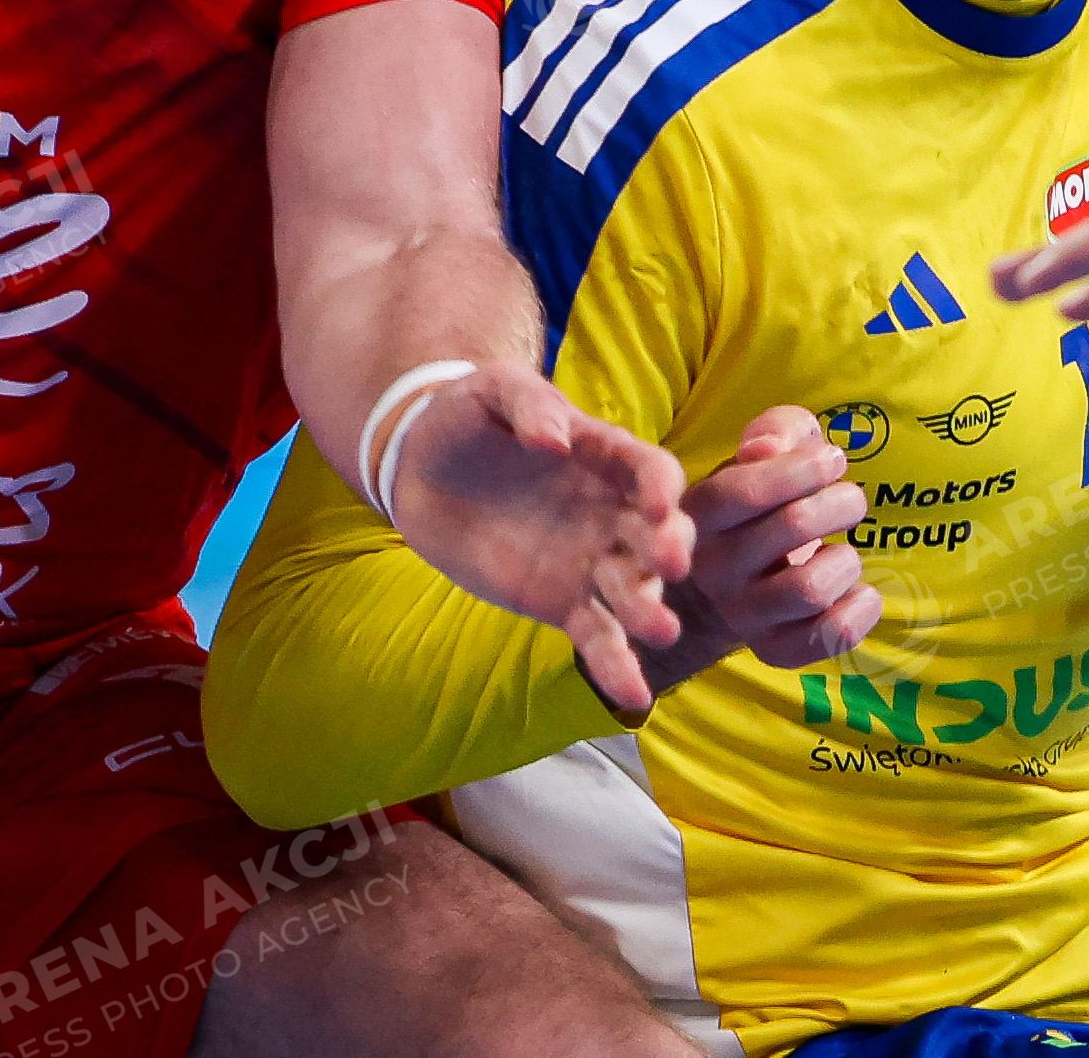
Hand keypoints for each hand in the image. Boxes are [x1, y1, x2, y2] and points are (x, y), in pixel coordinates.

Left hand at [387, 364, 692, 714]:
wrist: (418, 470)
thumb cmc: (465, 418)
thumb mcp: (492, 392)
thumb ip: (530, 407)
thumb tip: (558, 440)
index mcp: (606, 455)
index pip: (651, 468)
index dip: (661, 484)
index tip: (660, 504)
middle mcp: (613, 511)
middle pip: (658, 534)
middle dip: (669, 549)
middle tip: (669, 567)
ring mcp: (592, 560)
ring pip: (635, 591)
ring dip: (651, 610)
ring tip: (658, 631)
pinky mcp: (563, 602)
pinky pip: (599, 636)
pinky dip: (618, 666)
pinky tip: (634, 696)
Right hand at [619, 406, 883, 699]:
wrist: (739, 579)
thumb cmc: (765, 499)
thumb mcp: (766, 450)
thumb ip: (774, 431)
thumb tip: (765, 449)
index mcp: (700, 513)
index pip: (743, 491)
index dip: (799, 470)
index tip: (833, 460)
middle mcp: (712, 568)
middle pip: (792, 528)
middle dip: (840, 503)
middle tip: (850, 498)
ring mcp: (742, 614)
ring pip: (810, 589)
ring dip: (846, 560)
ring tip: (843, 550)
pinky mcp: (774, 650)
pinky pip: (827, 637)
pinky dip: (859, 610)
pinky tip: (859, 591)